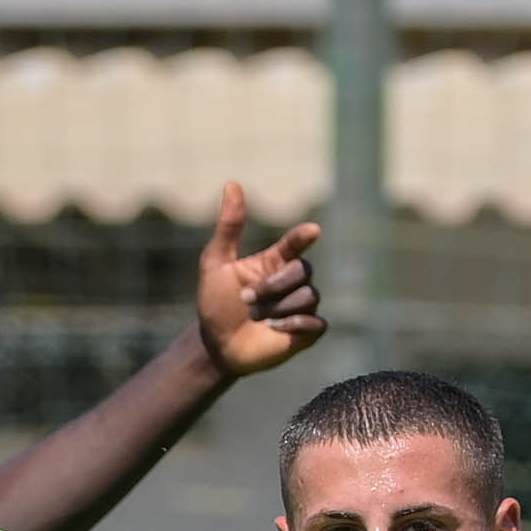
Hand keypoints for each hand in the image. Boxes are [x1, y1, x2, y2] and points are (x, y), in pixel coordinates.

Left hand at [193, 184, 330, 384]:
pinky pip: (315, 322)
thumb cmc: (215, 305)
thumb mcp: (215, 264)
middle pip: (303, 269)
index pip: (296, 243)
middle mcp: (291, 282)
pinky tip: (275, 329)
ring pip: (308, 296)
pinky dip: (294, 325)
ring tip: (258, 319)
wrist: (217, 346)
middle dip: (273, 285)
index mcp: (273, 262)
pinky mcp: (308, 332)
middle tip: (247, 300)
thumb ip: (228, 227)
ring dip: (277, 308)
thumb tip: (232, 183)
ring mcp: (301, 306)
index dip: (304, 236)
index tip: (312, 231)